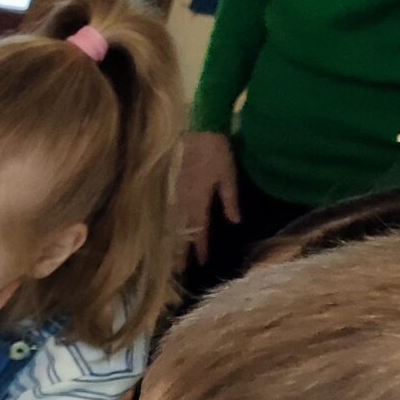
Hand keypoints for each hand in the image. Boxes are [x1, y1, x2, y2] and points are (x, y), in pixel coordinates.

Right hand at [179, 132, 240, 266]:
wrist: (198, 127)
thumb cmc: (216, 150)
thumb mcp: (229, 174)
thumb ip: (230, 199)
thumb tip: (234, 222)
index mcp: (198, 200)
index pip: (199, 230)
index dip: (201, 247)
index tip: (202, 263)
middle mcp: (183, 201)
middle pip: (179, 233)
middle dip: (179, 252)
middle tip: (178, 271)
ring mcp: (173, 194)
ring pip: (169, 225)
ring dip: (169, 243)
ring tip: (168, 258)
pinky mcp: (169, 187)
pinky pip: (166, 213)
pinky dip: (166, 227)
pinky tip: (165, 234)